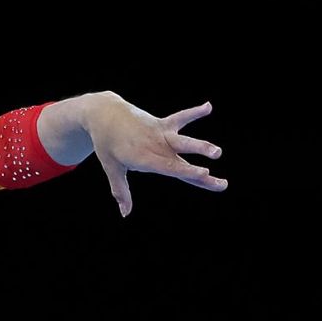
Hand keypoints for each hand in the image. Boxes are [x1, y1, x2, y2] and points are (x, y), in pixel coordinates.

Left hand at [86, 93, 226, 216]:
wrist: (104, 114)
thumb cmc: (107, 144)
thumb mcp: (112, 169)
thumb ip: (121, 191)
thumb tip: (125, 214)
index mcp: (144, 158)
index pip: (169, 168)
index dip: (188, 172)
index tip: (205, 174)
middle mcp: (155, 146)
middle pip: (181, 161)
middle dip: (199, 170)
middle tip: (218, 179)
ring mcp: (160, 133)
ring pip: (183, 140)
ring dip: (200, 146)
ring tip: (217, 152)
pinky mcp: (162, 123)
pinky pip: (181, 117)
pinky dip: (194, 112)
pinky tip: (208, 106)